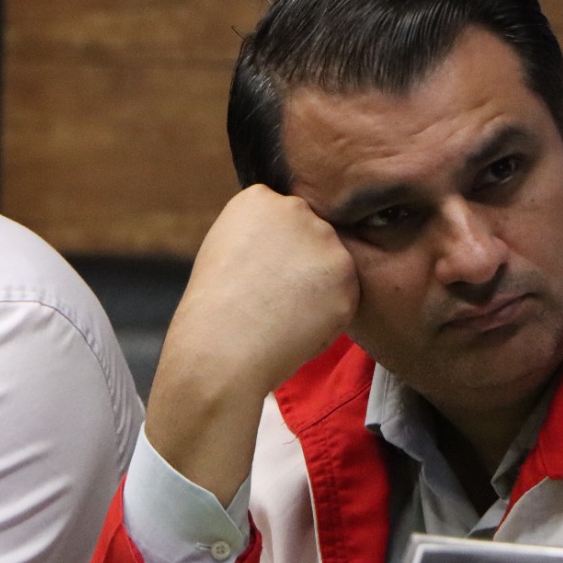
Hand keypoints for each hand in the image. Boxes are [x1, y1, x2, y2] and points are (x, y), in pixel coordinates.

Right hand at [146, 185, 359, 504]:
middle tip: (271, 308)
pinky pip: (351, 294)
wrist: (215, 363)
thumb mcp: (228, 259)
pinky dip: (332, 315)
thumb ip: (265, 237)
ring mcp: (319, 239)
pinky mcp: (342, 274)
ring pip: (340, 266)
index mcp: (253, 199)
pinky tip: (299, 328)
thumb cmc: (212, 324)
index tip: (254, 288)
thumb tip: (304, 224)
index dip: (278, 260)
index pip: (292, 217)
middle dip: (304, 272)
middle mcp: (289, 207)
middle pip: (321, 236)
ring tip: (281, 319)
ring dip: (321, 295)